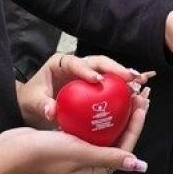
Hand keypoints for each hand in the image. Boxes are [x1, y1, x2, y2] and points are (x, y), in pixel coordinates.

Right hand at [0, 103, 149, 173]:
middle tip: (139, 94)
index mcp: (95, 172)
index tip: (143, 103)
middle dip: (130, 117)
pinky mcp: (66, 144)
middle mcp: (89, 165)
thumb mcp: (81, 153)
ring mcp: (77, 155)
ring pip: (104, 132)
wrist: (11, 153)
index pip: (125, 146)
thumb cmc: (46, 154)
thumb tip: (139, 165)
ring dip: (117, 114)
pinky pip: (88, 129)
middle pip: (117, 138)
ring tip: (126, 94)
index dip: (136, 125)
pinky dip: (97, 115)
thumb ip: (110, 157)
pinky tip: (100, 99)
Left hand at [18, 52, 150, 128]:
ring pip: (108, 70)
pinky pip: (110, 83)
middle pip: (98, 62)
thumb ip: (41, 105)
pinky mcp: (94, 85)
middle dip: (115, 68)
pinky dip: (123, 87)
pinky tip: (136, 94)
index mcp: (60, 63)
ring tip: (140, 82)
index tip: (97, 80)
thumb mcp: (33, 102)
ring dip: (124, 75)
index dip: (87, 70)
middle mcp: (76, 65)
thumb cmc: (32, 100)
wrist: (34, 104)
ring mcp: (87, 74)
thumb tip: (51, 111)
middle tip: (129, 77)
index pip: (75, 63)